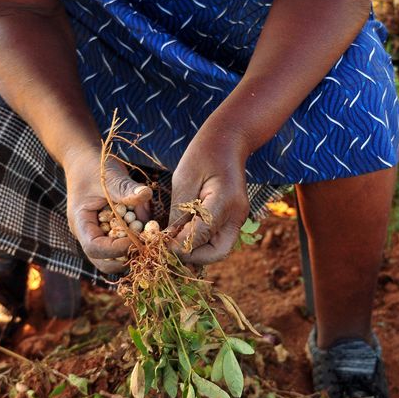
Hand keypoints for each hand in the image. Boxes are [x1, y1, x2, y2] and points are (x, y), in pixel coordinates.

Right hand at [65, 150, 151, 273]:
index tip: (138, 239)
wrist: (87, 160)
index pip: (95, 248)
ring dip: (135, 250)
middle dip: (127, 257)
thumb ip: (126, 188)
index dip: (117, 249)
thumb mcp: (110, 175)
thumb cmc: (94, 166)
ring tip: (149, 231)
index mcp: (82, 223)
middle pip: (105, 262)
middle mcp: (89, 234)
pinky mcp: (112, 232)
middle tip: (148, 245)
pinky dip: (138, 239)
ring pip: (117, 258)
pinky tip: (147, 223)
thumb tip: (146, 194)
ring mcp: (100, 235)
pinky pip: (126, 244)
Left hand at [167, 132, 249, 264]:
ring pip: (218, 250)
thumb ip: (179, 212)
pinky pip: (217, 240)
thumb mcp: (184, 180)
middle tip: (168, 249)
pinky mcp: (233, 219)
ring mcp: (237, 219)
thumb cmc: (204, 154)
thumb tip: (168, 240)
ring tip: (173, 242)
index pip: (201, 236)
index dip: (180, 245)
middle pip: (217, 253)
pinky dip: (200, 243)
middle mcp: (236, 215)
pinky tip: (183, 234)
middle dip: (192, 256)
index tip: (161, 244)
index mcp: (225, 202)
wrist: (228, 140)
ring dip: (196, 251)